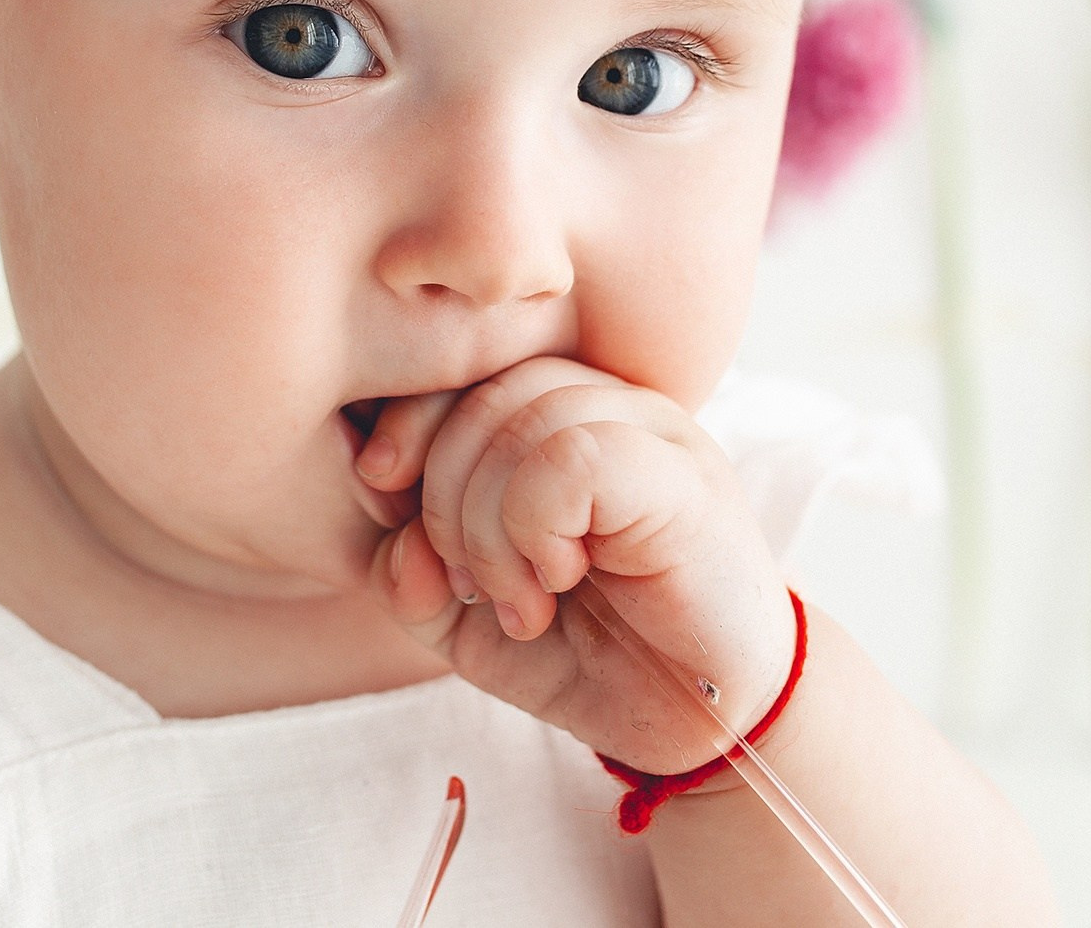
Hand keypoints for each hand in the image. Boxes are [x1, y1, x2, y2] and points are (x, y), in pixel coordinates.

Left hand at [360, 356, 794, 772]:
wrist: (706, 723)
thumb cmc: (594, 655)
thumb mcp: (468, 620)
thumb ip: (408, 572)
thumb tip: (387, 530)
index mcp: (556, 416)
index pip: (460, 368)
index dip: (406, 423)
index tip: (384, 491)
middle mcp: (606, 404)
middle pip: (481, 388)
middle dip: (440, 492)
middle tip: (468, 582)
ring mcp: (651, 429)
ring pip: (520, 417)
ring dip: (488, 526)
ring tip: (519, 600)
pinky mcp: (681, 473)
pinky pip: (571, 456)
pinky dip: (535, 526)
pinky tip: (558, 579)